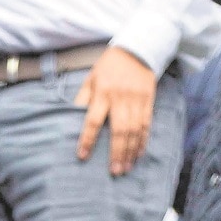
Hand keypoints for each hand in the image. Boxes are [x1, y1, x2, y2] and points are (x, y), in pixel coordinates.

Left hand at [74, 47, 156, 176]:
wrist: (137, 49)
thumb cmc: (109, 67)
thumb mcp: (91, 78)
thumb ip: (83, 99)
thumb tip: (71, 119)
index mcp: (102, 92)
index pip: (93, 120)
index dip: (87, 139)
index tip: (82, 156)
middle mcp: (120, 97)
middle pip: (118, 130)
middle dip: (116, 152)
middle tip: (114, 172)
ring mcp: (136, 99)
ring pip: (134, 130)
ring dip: (130, 151)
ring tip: (125, 168)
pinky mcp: (148, 100)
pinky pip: (146, 124)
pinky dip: (142, 141)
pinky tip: (138, 154)